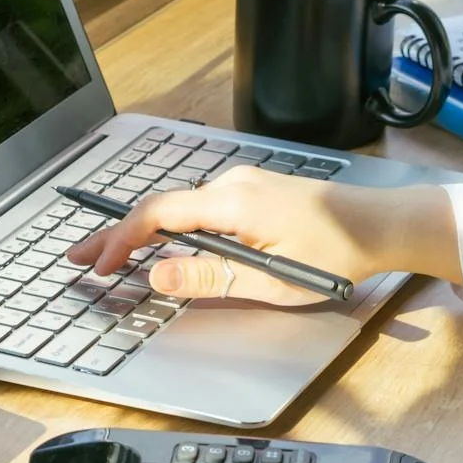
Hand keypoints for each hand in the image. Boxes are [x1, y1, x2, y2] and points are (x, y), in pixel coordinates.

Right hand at [64, 166, 462, 305]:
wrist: (382, 224)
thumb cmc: (337, 255)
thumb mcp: (271, 279)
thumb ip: (209, 277)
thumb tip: (157, 276)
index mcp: (232, 202)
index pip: (158, 215)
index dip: (121, 240)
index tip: (99, 265)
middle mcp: (232, 182)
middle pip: (159, 207)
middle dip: (117, 233)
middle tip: (80, 255)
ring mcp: (243, 182)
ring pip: (177, 205)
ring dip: (142, 230)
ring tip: (112, 253)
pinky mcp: (253, 189)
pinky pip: (198, 205)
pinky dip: (169, 223)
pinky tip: (158, 241)